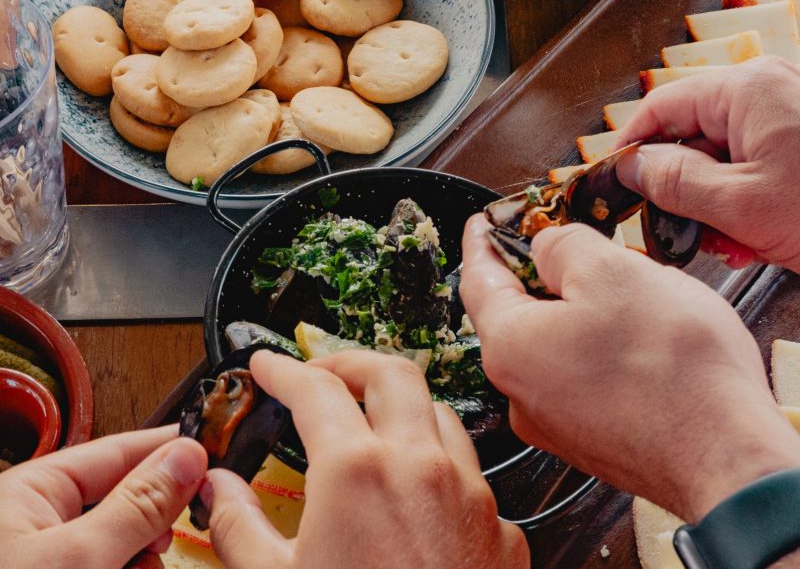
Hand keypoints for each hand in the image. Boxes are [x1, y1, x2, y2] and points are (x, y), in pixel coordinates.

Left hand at [0, 426, 206, 568]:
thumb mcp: (75, 561)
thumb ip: (137, 506)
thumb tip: (188, 454)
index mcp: (33, 492)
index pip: (119, 451)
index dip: (169, 450)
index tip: (215, 453)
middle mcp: (38, 522)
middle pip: (124, 500)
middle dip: (153, 523)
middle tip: (167, 545)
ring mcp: (49, 561)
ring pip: (121, 545)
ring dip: (140, 562)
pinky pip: (109, 568)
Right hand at [204, 349, 527, 568]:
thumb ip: (239, 526)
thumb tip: (216, 490)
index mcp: (360, 471)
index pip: (315, 388)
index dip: (284, 369)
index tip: (267, 366)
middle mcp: (422, 466)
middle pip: (392, 372)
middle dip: (351, 362)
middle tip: (322, 373)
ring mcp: (471, 494)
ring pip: (438, 413)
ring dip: (401, 406)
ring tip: (370, 424)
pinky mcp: (501, 530)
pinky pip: (469, 474)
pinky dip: (437, 467)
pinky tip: (416, 498)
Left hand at [460, 214, 799, 522]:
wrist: (729, 456)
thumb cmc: (672, 368)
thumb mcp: (611, 270)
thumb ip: (561, 246)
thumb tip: (546, 247)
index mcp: (510, 346)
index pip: (477, 279)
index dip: (482, 242)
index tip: (483, 223)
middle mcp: (520, 393)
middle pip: (513, 314)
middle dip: (535, 273)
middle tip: (558, 242)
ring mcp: (555, 423)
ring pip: (550, 345)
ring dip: (571, 310)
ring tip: (611, 286)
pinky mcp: (590, 439)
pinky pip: (577, 376)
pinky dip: (592, 346)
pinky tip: (630, 335)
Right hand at [615, 56, 799, 271]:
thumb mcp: (741, 204)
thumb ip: (672, 180)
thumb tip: (631, 166)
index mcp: (747, 90)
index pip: (661, 106)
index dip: (632, 145)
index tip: (617, 179)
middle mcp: (768, 91)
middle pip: (691, 132)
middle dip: (682, 185)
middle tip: (678, 226)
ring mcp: (788, 116)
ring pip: (721, 155)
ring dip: (712, 202)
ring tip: (728, 240)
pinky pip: (752, 165)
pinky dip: (743, 201)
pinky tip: (752, 236)